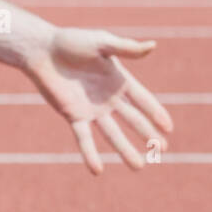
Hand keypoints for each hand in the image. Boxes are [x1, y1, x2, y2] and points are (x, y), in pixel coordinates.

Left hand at [24, 27, 174, 173]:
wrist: (42, 50)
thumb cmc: (71, 41)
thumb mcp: (102, 42)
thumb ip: (126, 48)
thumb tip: (153, 46)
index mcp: (119, 80)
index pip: (143, 100)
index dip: (156, 113)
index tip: (169, 129)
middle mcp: (108, 98)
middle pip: (133, 120)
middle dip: (147, 135)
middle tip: (161, 151)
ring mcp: (91, 109)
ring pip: (112, 134)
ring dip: (125, 150)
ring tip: (139, 166)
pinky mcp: (73, 116)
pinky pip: (83, 138)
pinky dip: (90, 153)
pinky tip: (97, 170)